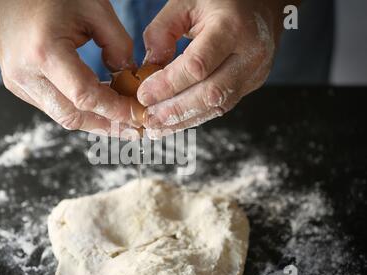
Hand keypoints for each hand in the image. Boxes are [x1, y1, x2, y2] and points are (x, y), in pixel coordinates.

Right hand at [0, 0, 144, 136]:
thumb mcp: (94, 9)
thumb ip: (118, 44)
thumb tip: (128, 76)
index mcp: (44, 52)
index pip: (85, 96)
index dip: (115, 111)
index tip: (137, 116)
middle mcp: (26, 74)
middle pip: (72, 117)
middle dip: (106, 125)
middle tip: (132, 127)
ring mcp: (18, 83)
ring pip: (62, 116)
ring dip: (92, 119)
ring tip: (118, 117)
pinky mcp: (17, 86)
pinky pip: (52, 107)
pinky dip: (76, 108)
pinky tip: (95, 102)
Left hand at [138, 0, 293, 137]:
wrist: (264, 2)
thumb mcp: (187, 2)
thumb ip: (162, 31)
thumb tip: (148, 69)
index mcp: (232, 27)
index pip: (198, 65)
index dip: (168, 84)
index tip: (144, 95)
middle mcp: (250, 54)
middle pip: (211, 94)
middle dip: (175, 111)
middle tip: (148, 120)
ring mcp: (254, 73)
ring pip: (217, 106)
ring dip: (183, 121)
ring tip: (156, 129)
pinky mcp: (250, 85)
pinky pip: (221, 106)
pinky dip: (195, 116)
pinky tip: (174, 122)